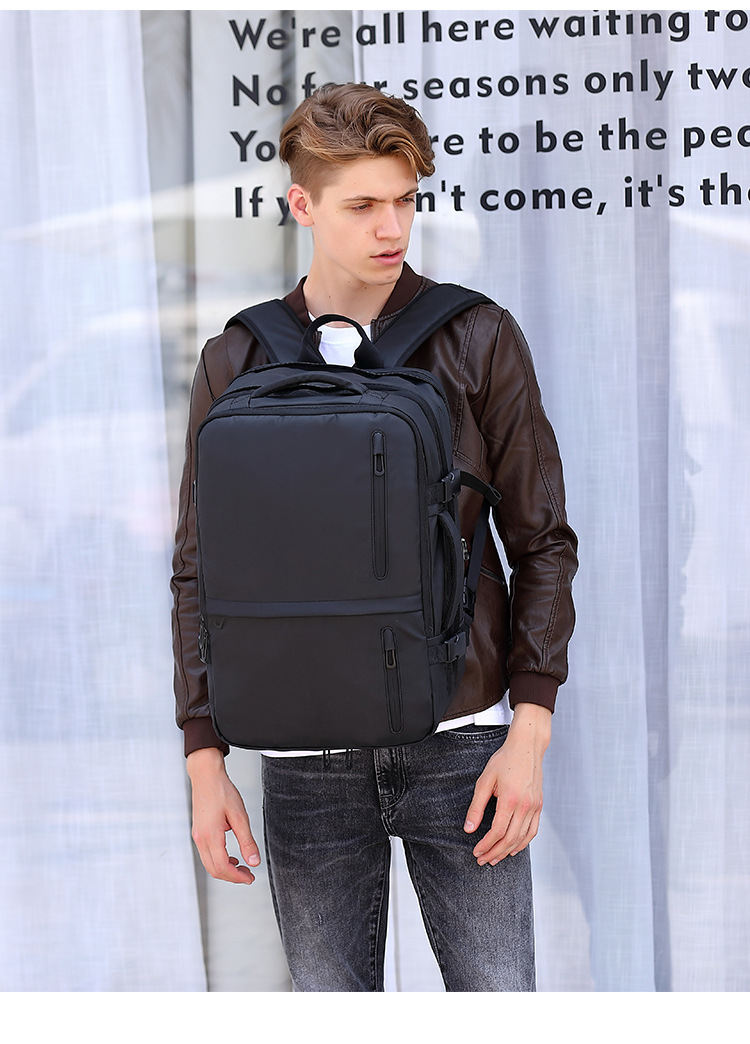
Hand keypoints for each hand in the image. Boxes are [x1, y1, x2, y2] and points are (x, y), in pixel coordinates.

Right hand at [187, 747, 260, 883]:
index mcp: (210, 836)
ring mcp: (197, 836)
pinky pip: (207, 854)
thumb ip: (247, 841)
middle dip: (232, 877)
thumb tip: (254, 861)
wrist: (206, 776)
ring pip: (209, 864)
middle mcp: (200, 839)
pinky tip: (231, 856)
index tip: (250, 878)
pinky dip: (219, 861)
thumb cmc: (222, 791)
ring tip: (242, 867)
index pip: (222, 867)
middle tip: (248, 875)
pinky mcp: (198, 833)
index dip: (237, 877)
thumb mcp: (240, 816)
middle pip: (214, 869)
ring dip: (225, 870)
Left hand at [463, 703, 550, 863]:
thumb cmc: (504, 760)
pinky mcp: (539, 806)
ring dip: (508, 851)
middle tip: (482, 859)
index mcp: (510, 799)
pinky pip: (533, 831)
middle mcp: (525, 806)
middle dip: (494, 852)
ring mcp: (535, 807)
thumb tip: (469, 828)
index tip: (476, 851)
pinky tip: (514, 848)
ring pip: (522, 838)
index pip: (498, 831)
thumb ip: (476, 806)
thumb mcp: (485, 780)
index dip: (486, 844)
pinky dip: (523, 842)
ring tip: (495, 857)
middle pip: (510, 839)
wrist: (527, 747)